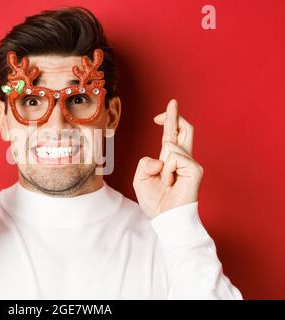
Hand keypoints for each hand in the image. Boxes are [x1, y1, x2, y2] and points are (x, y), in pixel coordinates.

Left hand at [133, 99, 203, 217]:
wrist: (165, 218)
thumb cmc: (155, 201)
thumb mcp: (140, 179)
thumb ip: (145, 163)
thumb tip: (161, 157)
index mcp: (170, 159)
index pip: (172, 135)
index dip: (169, 120)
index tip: (163, 112)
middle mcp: (183, 158)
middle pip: (185, 129)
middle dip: (176, 115)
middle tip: (172, 102)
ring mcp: (191, 163)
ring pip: (171, 145)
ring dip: (161, 166)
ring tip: (166, 182)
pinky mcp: (195, 169)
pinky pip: (174, 157)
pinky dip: (167, 170)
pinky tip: (171, 182)